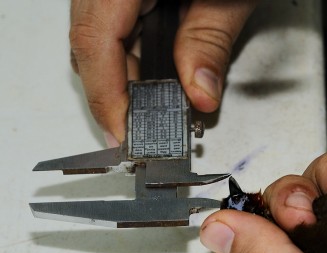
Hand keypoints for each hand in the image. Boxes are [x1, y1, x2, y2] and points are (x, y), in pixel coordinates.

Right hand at [70, 0, 256, 146]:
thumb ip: (209, 41)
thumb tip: (199, 94)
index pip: (95, 43)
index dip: (107, 96)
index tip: (124, 133)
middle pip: (92, 42)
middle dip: (120, 91)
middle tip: (148, 128)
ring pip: (102, 34)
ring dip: (130, 73)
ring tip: (162, 105)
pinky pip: (118, 20)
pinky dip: (137, 51)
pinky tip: (162, 71)